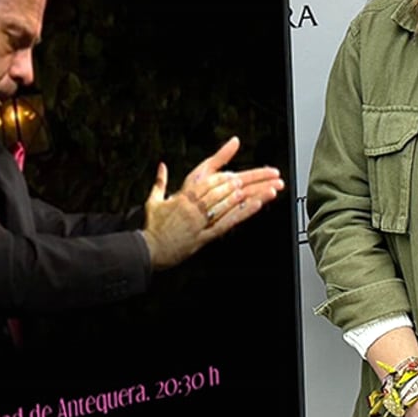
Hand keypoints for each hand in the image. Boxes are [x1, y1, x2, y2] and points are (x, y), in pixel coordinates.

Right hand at [142, 137, 284, 270]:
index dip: (226, 178)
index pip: (209, 183)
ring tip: (268, 189)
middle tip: (263, 177)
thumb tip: (161, 166)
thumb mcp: (153, 202)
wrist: (149, 250)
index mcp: (183, 198)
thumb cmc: (152, 227)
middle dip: (245, 183)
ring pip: (228, 206)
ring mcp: (200, 223)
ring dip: (250, 196)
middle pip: (223, 192)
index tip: (239, 174)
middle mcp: (194, 208)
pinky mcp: (204, 237)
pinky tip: (255, 207)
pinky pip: (226, 224)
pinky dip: (242, 215)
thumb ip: (160, 182)